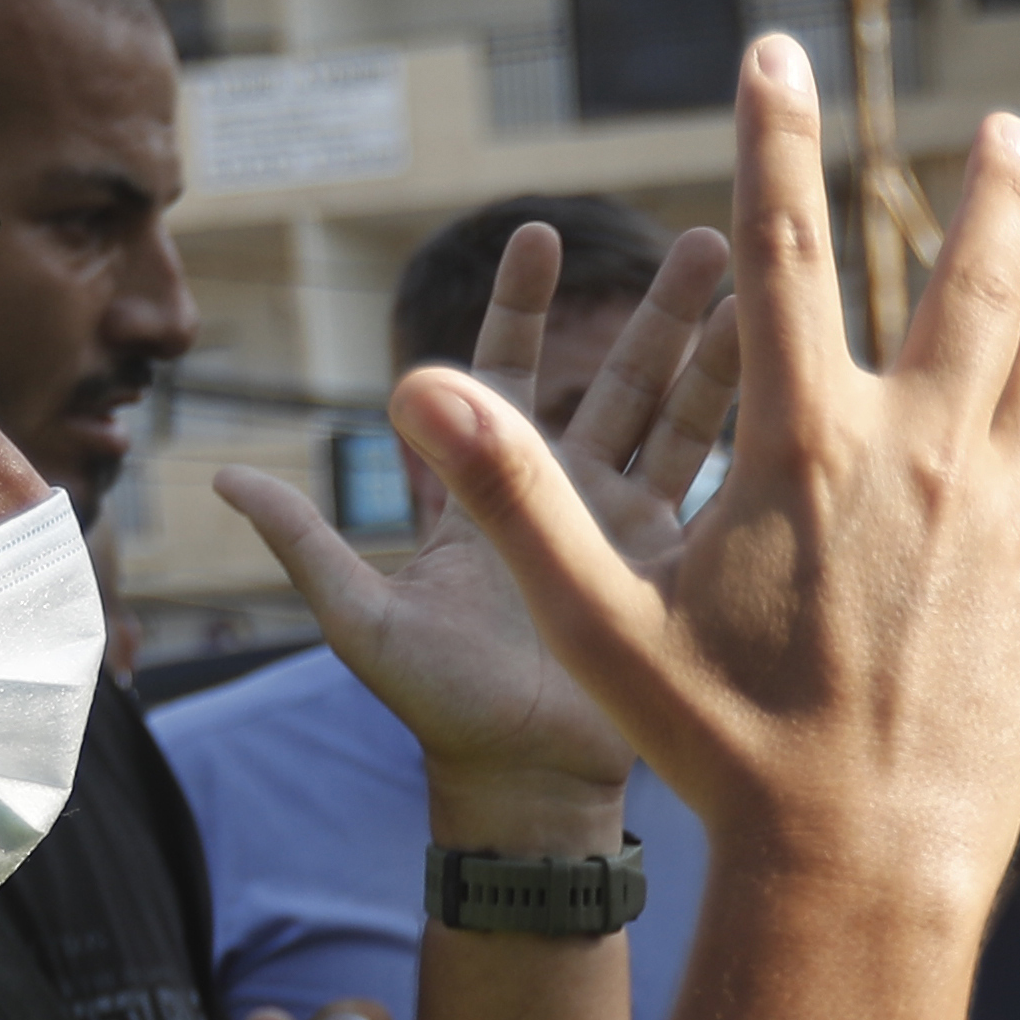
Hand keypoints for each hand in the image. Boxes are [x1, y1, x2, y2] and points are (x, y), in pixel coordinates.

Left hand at [210, 219, 743, 803]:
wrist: (523, 787)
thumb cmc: (439, 710)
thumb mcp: (361, 623)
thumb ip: (304, 546)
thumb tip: (220, 477)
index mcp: (492, 488)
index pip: (506, 372)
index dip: (521, 305)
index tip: (539, 231)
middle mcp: (567, 496)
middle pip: (620, 379)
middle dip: (660, 309)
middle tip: (706, 238)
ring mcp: (631, 533)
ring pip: (684, 422)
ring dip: (722, 356)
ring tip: (765, 290)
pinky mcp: (679, 577)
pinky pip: (722, 496)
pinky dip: (759, 441)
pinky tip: (800, 392)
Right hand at [410, 40, 1019, 922]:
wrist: (865, 872)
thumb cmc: (723, 756)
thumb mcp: (599, 626)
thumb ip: (514, 495)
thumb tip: (419, 387)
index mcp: (810, 448)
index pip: (792, 250)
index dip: (776, 136)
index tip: (778, 50)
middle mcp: (927, 462)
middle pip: (980, 281)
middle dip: (996, 190)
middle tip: (1008, 129)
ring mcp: (1010, 523)